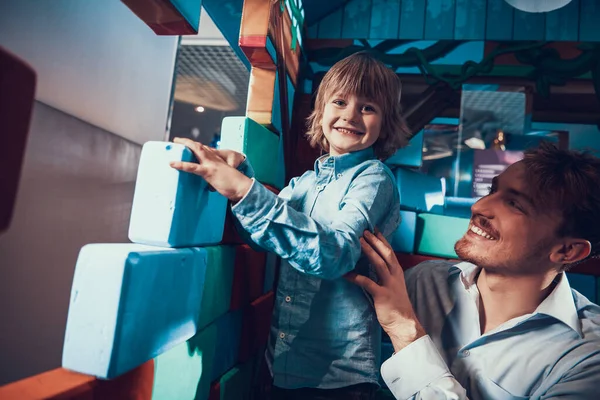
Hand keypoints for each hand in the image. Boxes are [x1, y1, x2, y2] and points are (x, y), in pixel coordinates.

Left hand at [170, 138, 251, 202]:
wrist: (243, 186)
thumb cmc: (234, 186)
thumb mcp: (223, 179)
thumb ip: (215, 180)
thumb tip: (209, 187)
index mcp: (218, 161)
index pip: (205, 150)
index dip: (196, 146)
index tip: (189, 144)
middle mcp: (214, 159)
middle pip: (199, 146)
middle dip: (187, 142)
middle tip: (177, 140)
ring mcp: (211, 164)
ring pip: (196, 151)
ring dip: (185, 146)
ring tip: (175, 143)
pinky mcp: (209, 171)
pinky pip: (193, 167)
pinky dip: (182, 165)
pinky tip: (173, 164)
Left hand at [345, 230, 425, 351]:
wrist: (404, 324)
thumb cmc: (397, 306)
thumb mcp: (393, 287)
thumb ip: (385, 276)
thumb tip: (373, 266)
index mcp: (397, 273)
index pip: (390, 252)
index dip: (382, 240)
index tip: (374, 229)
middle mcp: (395, 276)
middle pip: (386, 254)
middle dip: (375, 241)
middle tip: (365, 231)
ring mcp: (389, 285)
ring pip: (379, 264)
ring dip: (369, 251)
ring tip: (358, 242)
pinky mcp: (382, 295)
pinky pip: (367, 283)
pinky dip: (356, 277)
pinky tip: (346, 273)